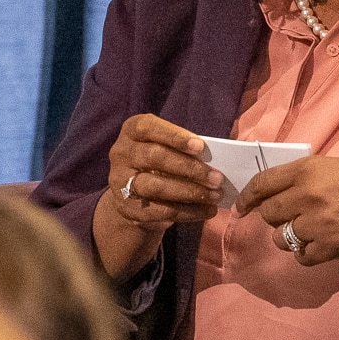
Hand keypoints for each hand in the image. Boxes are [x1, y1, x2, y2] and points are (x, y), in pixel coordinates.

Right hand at [92, 113, 225, 279]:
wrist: (133, 196)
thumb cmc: (159, 162)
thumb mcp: (166, 147)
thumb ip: (183, 148)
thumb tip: (213, 159)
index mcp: (132, 130)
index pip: (148, 127)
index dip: (175, 136)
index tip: (200, 147)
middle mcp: (122, 153)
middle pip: (155, 157)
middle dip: (189, 168)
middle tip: (217, 178)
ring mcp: (120, 182)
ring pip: (157, 186)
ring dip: (191, 192)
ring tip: (215, 195)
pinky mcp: (128, 208)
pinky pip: (161, 210)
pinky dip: (188, 211)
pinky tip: (207, 210)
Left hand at [235, 158, 338, 268]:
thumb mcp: (338, 166)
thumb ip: (308, 176)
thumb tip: (281, 190)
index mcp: (308, 170)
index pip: (263, 183)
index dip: (247, 197)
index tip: (242, 207)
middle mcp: (307, 195)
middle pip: (269, 213)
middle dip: (273, 218)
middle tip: (286, 220)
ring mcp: (317, 223)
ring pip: (282, 238)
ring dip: (290, 238)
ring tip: (309, 234)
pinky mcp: (330, 247)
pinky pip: (302, 257)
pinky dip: (307, 255)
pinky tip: (320, 248)